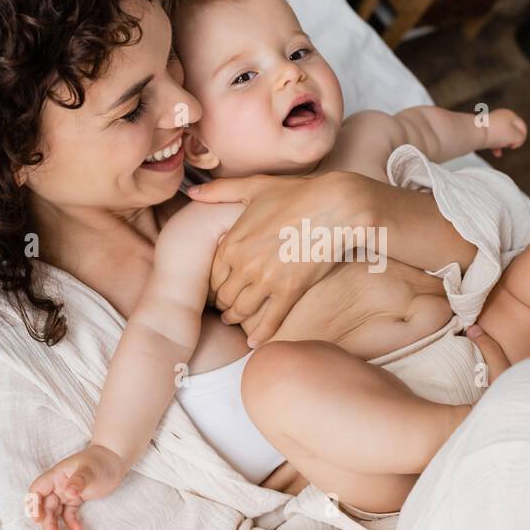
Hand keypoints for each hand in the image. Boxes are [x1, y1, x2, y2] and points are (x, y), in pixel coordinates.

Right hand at [26, 443, 131, 529]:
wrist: (115, 460)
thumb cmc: (100, 461)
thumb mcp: (90, 471)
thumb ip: (79, 481)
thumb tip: (69, 492)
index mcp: (56, 476)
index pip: (37, 490)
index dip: (34, 504)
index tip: (38, 519)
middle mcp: (58, 485)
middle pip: (46, 506)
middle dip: (47, 523)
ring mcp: (67, 492)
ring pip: (55, 512)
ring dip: (55, 526)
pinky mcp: (76, 499)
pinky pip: (68, 513)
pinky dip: (70, 522)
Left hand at [187, 171, 365, 345]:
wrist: (335, 206)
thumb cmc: (297, 193)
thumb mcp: (255, 186)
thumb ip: (221, 190)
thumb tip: (194, 191)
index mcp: (233, 241)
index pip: (212, 274)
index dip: (211, 285)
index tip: (215, 290)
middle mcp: (244, 264)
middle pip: (224, 296)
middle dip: (222, 304)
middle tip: (223, 309)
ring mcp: (266, 280)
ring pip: (242, 310)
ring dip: (236, 319)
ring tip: (235, 321)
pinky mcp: (289, 291)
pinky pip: (270, 320)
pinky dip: (260, 334)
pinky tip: (255, 343)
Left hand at [484, 108, 527, 157]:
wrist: (475, 133)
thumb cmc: (495, 133)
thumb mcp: (515, 136)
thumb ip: (521, 137)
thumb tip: (516, 139)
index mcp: (510, 115)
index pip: (522, 127)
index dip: (521, 139)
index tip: (513, 146)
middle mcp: (501, 116)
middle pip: (512, 131)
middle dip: (511, 141)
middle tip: (507, 146)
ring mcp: (491, 122)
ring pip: (503, 136)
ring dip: (503, 144)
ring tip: (500, 148)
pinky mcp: (483, 129)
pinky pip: (493, 138)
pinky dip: (496, 146)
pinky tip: (496, 153)